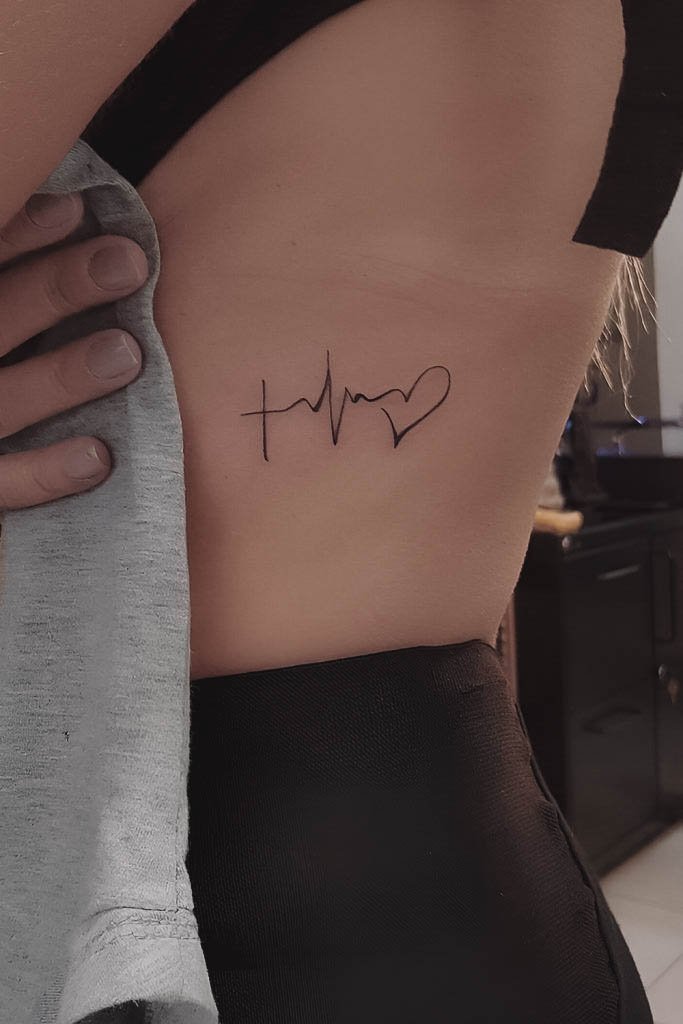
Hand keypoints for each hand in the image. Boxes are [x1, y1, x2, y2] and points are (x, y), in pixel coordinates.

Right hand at [0, 190, 148, 509]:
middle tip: (127, 263)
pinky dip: (47, 473)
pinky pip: (6, 486)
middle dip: (57, 290)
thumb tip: (78, 213)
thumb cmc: (2, 362)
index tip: (77, 209)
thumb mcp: (4, 318)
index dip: (18, 236)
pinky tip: (98, 456)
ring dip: (63, 377)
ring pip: (4, 403)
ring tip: (126, 351)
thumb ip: (20, 288)